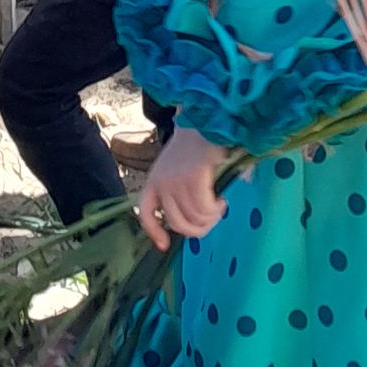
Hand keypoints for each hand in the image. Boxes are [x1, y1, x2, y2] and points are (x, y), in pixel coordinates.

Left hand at [137, 128, 229, 252]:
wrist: (203, 121)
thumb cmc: (193, 146)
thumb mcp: (177, 170)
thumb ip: (179, 193)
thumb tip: (192, 222)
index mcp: (155, 180)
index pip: (146, 211)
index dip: (153, 230)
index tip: (165, 245)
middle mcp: (162, 183)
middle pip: (177, 223)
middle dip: (197, 229)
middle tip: (211, 219)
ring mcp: (176, 182)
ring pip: (194, 219)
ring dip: (210, 218)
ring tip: (219, 206)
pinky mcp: (192, 180)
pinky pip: (205, 210)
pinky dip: (216, 210)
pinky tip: (221, 200)